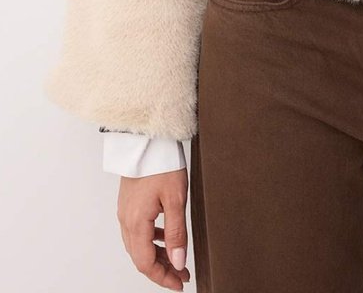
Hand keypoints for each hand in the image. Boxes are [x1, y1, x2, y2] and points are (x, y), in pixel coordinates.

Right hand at [117, 168, 190, 288]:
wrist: (146, 138)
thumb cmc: (161, 164)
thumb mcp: (176, 199)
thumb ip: (177, 233)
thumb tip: (178, 263)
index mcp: (136, 223)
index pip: (146, 264)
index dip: (163, 278)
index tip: (180, 284)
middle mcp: (126, 221)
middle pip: (141, 257)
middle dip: (161, 270)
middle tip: (182, 275)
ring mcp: (125, 212)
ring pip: (139, 245)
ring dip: (158, 256)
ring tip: (177, 259)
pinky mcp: (129, 203)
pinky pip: (137, 231)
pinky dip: (152, 240)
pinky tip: (166, 236)